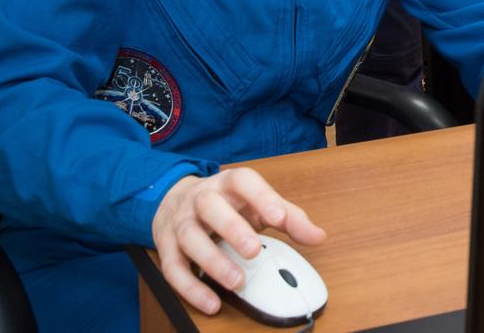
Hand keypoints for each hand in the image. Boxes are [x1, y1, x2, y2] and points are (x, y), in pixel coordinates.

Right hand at [151, 168, 325, 314]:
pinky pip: (173, 268)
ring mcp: (180, 221)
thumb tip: (317, 236)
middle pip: (211, 207)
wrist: (175, 200)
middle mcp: (201, 198)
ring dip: (212, 262)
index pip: (244, 181)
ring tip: (236, 282)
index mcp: (228, 184)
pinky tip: (212, 302)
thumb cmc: (225, 203)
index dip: (262, 197)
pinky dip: (191, 288)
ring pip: (190, 237)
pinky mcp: (165, 246)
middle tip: (253, 251)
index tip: (279, 218)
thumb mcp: (256, 203)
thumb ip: (288, 217)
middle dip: (231, 228)